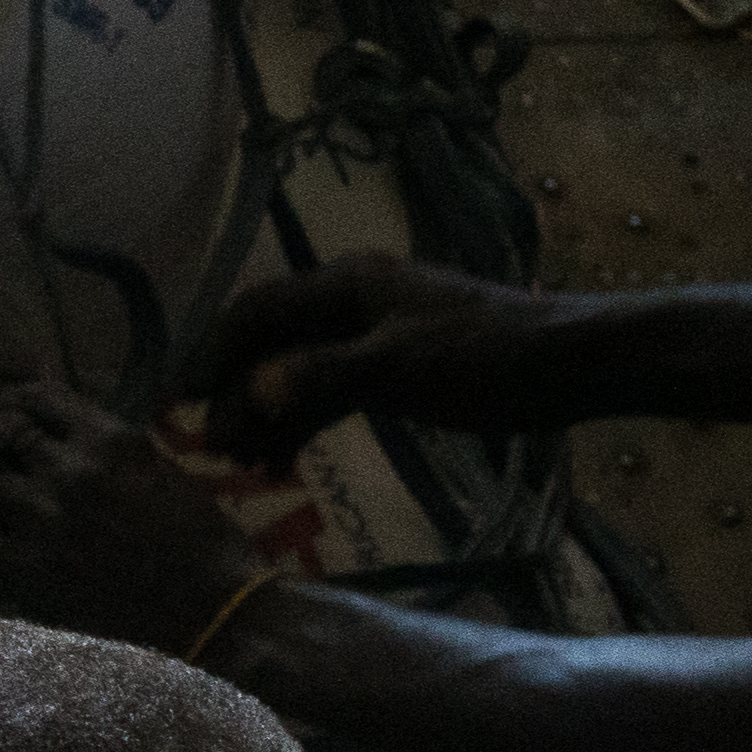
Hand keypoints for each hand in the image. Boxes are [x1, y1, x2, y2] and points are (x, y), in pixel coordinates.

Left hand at [0, 386, 270, 653]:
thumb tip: (61, 427)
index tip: (2, 422)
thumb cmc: (203, 546)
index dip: (7, 407)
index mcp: (110, 438)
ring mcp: (43, 517)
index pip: (33, 397)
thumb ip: (108, 447)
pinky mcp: (26, 568)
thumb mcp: (161, 472)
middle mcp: (70, 467)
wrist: (215, 614)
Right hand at [183, 255, 581, 461]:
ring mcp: (373, 335)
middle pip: (271, 343)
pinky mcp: (395, 368)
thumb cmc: (486, 357)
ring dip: (268, 414)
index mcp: (347, 285)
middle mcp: (351, 301)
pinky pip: (329, 390)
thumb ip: (322, 378)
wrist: (570, 365)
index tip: (181, 404)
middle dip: (236, 394)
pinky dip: (303, 421)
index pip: (256, 312)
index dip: (213, 355)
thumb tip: (250, 395)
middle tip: (211, 450)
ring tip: (245, 466)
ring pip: (297, 371)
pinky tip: (287, 459)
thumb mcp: (399, 368)